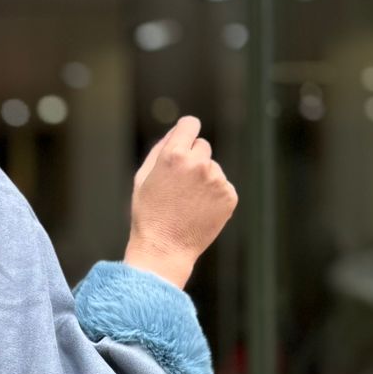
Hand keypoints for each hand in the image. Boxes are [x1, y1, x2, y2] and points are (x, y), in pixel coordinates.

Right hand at [124, 115, 236, 289]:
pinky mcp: (229, 196)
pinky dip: (214, 196)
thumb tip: (177, 131)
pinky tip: (199, 211)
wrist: (165, 249)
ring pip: (213, 169)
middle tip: (179, 185)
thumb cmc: (149, 214)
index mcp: (174, 156)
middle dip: (193, 159)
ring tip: (187, 203)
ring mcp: (217, 180)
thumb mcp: (143, 178)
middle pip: (202, 146)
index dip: (187, 131)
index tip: (186, 139)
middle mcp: (198, 164)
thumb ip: (160, 149)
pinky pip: (222, 186)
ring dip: (204, 180)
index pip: (190, 124)